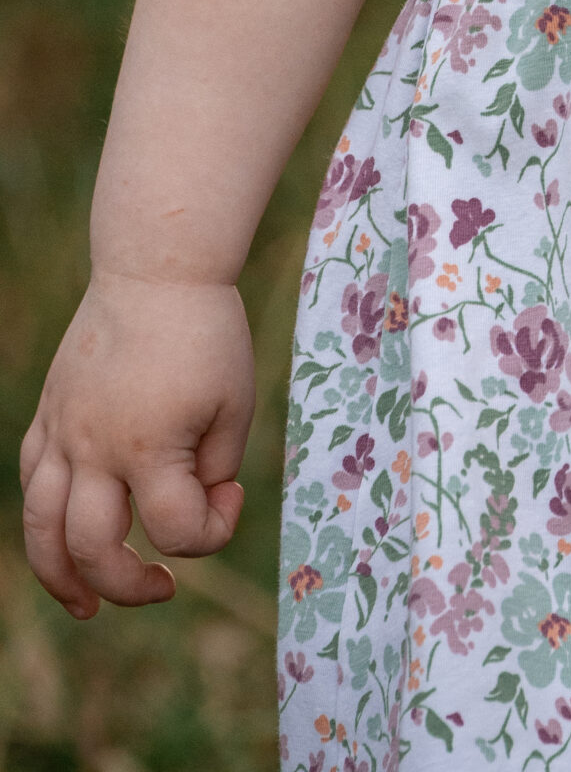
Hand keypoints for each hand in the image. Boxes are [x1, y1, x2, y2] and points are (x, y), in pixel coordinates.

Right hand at [20, 272, 254, 617]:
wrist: (156, 270)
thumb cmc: (207, 335)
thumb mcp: (234, 404)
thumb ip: (212, 470)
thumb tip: (194, 509)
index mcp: (148, 447)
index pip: (174, 530)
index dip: (214, 530)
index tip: (232, 494)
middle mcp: (94, 448)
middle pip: (90, 550)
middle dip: (128, 585)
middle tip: (164, 587)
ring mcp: (62, 432)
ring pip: (40, 527)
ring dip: (60, 576)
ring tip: (86, 603)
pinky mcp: (49, 414)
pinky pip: (34, 480)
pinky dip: (44, 518)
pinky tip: (63, 535)